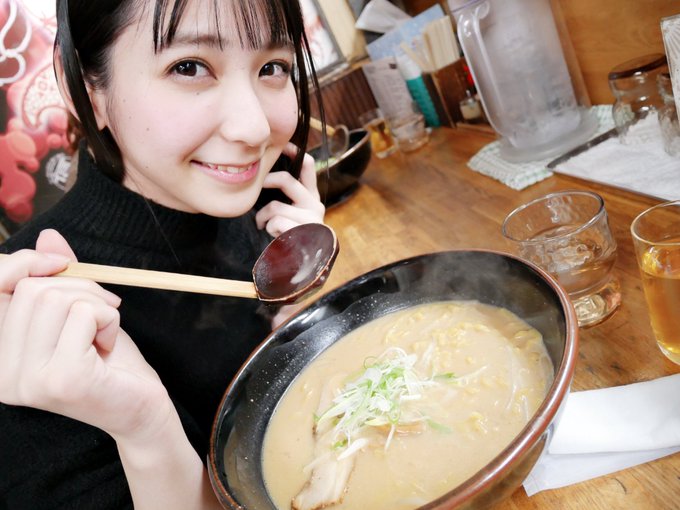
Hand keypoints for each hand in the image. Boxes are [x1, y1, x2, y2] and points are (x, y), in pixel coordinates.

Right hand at [0, 230, 170, 440]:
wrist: (141, 408)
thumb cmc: (111, 361)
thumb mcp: (81, 312)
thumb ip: (58, 278)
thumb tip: (48, 236)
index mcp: (1, 358)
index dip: (20, 264)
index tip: (57, 263)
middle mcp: (3, 374)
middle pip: (31, 289)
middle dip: (79, 287)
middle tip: (103, 311)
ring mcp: (29, 380)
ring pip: (56, 297)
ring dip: (95, 304)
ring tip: (104, 332)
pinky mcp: (61, 378)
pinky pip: (82, 314)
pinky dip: (107, 319)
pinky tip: (108, 347)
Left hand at [255, 142, 324, 236]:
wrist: (304, 264)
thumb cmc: (293, 234)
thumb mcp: (292, 212)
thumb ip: (287, 196)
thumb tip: (264, 174)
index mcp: (312, 196)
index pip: (308, 165)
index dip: (294, 151)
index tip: (281, 145)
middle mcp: (315, 204)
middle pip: (286, 180)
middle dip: (267, 182)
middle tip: (259, 186)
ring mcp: (310, 218)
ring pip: (276, 206)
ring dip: (263, 217)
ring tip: (262, 224)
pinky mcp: (302, 232)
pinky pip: (275, 223)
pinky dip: (268, 229)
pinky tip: (272, 235)